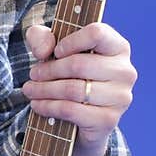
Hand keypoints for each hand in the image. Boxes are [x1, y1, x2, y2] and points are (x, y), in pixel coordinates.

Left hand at [22, 21, 136, 155]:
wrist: (82, 121)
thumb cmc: (70, 77)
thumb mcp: (52, 50)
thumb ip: (41, 37)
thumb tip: (43, 51)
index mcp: (118, 47)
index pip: (97, 33)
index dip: (71, 41)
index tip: (56, 51)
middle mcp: (125, 71)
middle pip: (78, 64)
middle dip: (49, 70)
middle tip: (33, 74)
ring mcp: (120, 97)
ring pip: (73, 89)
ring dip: (44, 90)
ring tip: (30, 89)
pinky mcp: (108, 120)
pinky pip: (72, 110)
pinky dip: (49, 107)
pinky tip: (37, 105)